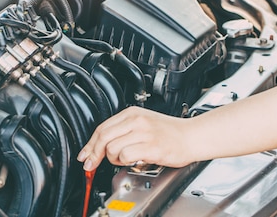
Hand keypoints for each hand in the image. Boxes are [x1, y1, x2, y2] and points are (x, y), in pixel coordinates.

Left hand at [77, 106, 194, 170]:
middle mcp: (136, 120)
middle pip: (103, 137)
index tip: (85, 154)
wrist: (191, 136)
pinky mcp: (150, 146)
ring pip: (111, 148)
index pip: (102, 127)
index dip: (90, 144)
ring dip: (113, 159)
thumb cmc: (170, 132)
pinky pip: (125, 155)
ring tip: (124, 159)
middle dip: (93, 153)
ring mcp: (143, 132)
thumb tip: (100, 146)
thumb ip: (123, 130)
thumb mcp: (143, 123)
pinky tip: (132, 160)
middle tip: (91, 164)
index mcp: (132, 112)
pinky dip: (124, 162)